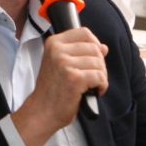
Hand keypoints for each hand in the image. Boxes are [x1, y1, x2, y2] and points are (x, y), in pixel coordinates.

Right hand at [12, 28, 109, 145]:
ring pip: (99, 63)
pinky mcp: (74, 78)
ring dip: (100, 77)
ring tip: (89, 86)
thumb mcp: (60, 64)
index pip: (84, 33)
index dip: (95, 45)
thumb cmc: (52, 90)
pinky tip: (92, 92)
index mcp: (53, 43)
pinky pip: (100, 77)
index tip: (92, 59)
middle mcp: (57, 50)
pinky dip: (101, 87)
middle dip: (99, 65)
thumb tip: (103, 47)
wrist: (42, 112)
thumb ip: (80, 53)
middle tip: (90, 78)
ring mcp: (65, 63)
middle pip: (95, 49)